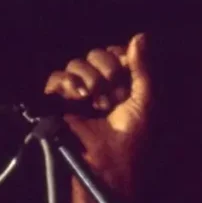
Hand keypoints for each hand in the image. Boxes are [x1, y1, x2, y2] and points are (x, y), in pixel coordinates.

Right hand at [43, 33, 152, 202]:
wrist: (110, 168)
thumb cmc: (133, 139)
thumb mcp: (146, 101)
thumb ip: (143, 68)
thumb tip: (140, 35)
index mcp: (122, 84)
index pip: (116, 53)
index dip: (122, 61)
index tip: (129, 83)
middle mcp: (100, 86)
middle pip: (96, 55)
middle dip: (108, 71)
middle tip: (114, 97)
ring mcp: (78, 95)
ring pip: (76, 64)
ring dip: (90, 79)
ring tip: (98, 102)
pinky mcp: (57, 105)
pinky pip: (55, 79)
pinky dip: (67, 82)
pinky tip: (78, 95)